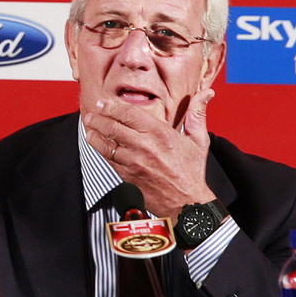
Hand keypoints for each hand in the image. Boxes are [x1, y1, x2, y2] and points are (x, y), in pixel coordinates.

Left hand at [83, 89, 216, 218]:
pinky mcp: (128, 175)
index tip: (102, 102)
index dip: (112, 106)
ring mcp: (134, 162)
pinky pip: (109, 160)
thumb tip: (206, 93)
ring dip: (95, 134)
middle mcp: (145, 146)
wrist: (186, 202)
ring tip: (89, 127)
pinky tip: (96, 144)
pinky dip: (101, 150)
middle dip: (98, 118)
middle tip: (90, 113)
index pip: (129, 114)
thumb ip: (197, 114)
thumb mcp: (199, 140)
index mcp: (160, 134)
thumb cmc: (192, 171)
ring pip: (107, 144)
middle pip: (113, 127)